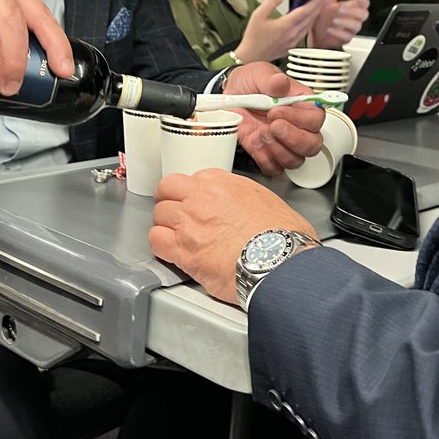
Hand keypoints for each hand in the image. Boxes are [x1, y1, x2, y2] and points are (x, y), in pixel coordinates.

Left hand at [150, 169, 318, 303]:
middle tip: (176, 214)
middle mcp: (202, 197)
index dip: (191, 192)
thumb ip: (246, 197)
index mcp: (222, 183)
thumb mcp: (268, 200)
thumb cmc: (282, 236)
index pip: (192, 179)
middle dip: (170, 201)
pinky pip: (156, 241)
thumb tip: (246, 207)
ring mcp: (189, 223)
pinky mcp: (183, 250)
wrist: (280, 259)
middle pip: (168, 190)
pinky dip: (161, 246)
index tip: (194, 201)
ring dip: (165, 224)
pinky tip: (171, 252)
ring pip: (159, 214)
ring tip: (174, 235)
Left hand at [222, 61, 324, 176]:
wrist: (229, 95)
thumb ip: (271, 80)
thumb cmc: (250, 83)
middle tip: (272, 126)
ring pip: (296, 160)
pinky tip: (256, 142)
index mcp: (302, 104)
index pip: (316, 118)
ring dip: (278, 149)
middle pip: (312, 144)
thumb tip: (280, 83)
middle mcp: (297, 126)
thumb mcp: (259, 74)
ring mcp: (284, 142)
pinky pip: (275, 168)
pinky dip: (265, 159)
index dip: (299, 118)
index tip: (275, 110)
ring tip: (261, 132)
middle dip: (293, 139)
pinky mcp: (269, 154)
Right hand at [234, 0, 327, 63]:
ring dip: (315, 16)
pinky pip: (304, 34)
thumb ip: (270, 3)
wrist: (251, 56)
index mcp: (285, 25)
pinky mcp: (291, 47)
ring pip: (309, 26)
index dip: (316, 2)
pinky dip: (309, 25)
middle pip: (310, 18)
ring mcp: (293, 42)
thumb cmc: (253, 37)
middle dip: (319, 7)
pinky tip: (309, 21)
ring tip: (320, 8)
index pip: (305, 11)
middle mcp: (292, 34)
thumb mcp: (257, 15)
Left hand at [306, 0, 368, 47]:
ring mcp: (349, 29)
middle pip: (364, 15)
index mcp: (350, 7)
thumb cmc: (321, 16)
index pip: (364, 3)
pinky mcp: (344, 39)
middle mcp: (351, 18)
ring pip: (357, 26)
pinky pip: (347, 37)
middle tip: (339, 9)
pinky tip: (330, 29)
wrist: (311, 32)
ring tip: (334, 20)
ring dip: (345, 22)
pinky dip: (338, 33)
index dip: (364, 1)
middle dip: (353, 11)